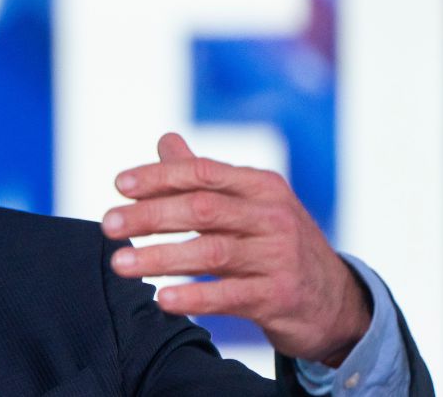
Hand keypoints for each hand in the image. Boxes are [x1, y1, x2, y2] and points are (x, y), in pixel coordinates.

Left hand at [102, 133, 370, 365]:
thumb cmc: (275, 244)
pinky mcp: (279, 296)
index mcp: (261, 186)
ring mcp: (278, 257)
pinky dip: (193, 297)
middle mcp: (272, 216)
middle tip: (108, 225)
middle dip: (149, 216)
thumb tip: (164, 140)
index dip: (159, 177)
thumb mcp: (250, 204)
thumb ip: (204, 176)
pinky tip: (161, 299)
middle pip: (201, 209)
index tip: (119, 185)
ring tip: (119, 264)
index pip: (203, 172)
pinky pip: (229, 296)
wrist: (335, 301)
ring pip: (210, 252)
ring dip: (159, 257)